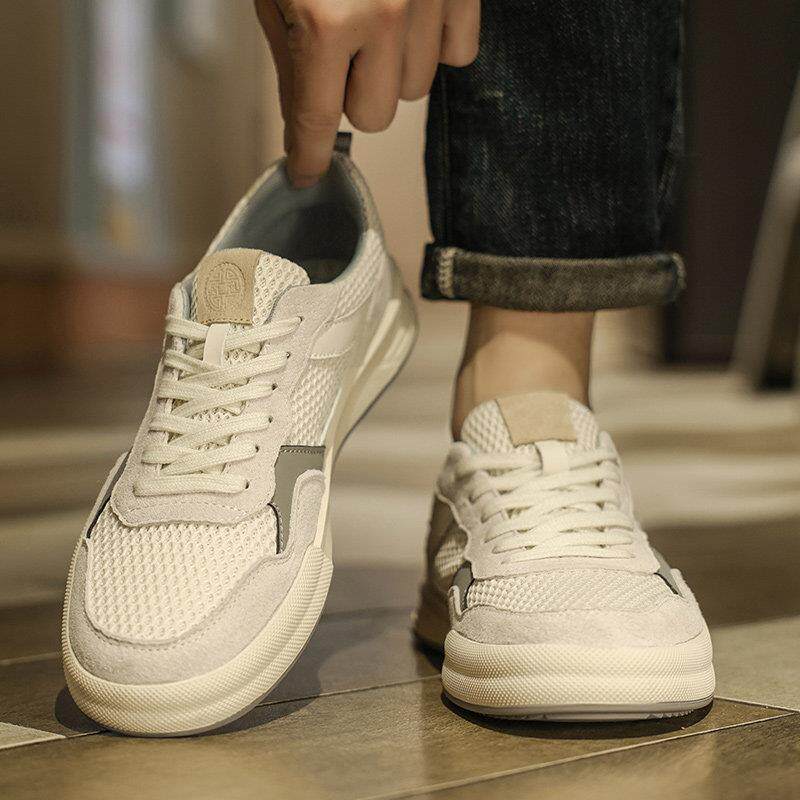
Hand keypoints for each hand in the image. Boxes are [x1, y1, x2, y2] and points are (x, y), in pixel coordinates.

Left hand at [255, 0, 479, 186]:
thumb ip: (292, 58)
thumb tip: (305, 120)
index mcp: (325, 20)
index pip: (318, 120)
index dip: (308, 155)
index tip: (306, 173)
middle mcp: (382, 15)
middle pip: (376, 115)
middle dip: (352, 97)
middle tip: (339, 59)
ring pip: (416, 90)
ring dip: (391, 72)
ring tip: (374, 27)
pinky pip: (459, 54)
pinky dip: (435, 47)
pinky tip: (413, 17)